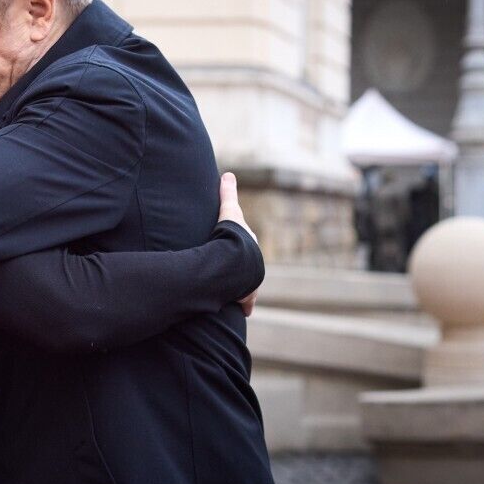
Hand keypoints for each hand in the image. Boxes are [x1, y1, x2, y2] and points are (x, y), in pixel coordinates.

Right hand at [218, 172, 258, 316]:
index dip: (239, 247)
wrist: (237, 261)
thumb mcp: (230, 211)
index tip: (232, 249)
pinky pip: (243, 303)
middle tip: (230, 272)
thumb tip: (228, 174)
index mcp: (251, 245)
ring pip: (247, 287)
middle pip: (248, 267)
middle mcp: (255, 264)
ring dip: (242, 290)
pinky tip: (238, 309)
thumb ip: (227, 194)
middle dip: (243, 270)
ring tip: (230, 293)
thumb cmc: (234, 236)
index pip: (247, 245)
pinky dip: (241, 305)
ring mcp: (252, 282)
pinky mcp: (246, 297)